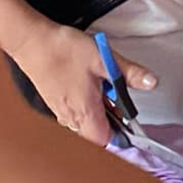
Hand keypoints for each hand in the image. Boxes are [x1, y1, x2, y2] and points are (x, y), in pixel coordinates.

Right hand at [10, 20, 155, 144]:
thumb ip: (129, 73)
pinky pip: (73, 115)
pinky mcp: (53, 103)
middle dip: (110, 122)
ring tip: (100, 90)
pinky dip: (83, 107)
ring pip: (83, 125)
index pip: (105, 141)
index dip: (120, 136)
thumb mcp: (104, 59)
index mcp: (85, 112)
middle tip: (115, 101)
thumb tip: (151, 82)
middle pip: (95, 135)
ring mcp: (60, 112)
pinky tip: (86, 87)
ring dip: (96, 114)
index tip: (128, 124)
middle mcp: (70, 118)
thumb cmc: (64, 50)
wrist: (32, 41)